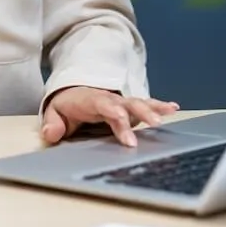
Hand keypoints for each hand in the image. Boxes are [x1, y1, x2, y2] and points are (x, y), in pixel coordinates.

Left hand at [40, 86, 178, 146]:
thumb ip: (52, 124)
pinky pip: (145, 104)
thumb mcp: (53, 113)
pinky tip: (173, 108)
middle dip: (141, 113)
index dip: (117, 118)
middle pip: (127, 104)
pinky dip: (159, 105)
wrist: (72, 92)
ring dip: (154, 108)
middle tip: (154, 126)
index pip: (105, 106)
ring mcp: (121, 101)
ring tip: (169, 114)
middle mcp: (110, 98)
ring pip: (139, 103)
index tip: (127, 134)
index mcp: (91, 100)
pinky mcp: (129, 107)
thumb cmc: (66, 105)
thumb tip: (51, 134)